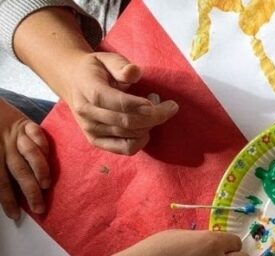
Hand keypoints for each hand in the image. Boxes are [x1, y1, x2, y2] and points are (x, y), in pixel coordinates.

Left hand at [0, 99, 49, 218]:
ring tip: (46, 184)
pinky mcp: (26, 123)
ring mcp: (16, 134)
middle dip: (30, 191)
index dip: (7, 199)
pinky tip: (48, 156)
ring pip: (31, 153)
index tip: (14, 215)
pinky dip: (44, 145)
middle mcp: (5, 146)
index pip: (0, 181)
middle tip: (39, 207)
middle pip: (18, 171)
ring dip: (40, 169)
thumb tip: (2, 188)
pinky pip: (38, 134)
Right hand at [63, 52, 177, 154]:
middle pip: (126, 121)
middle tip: (170, 105)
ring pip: (130, 135)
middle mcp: (86, 112)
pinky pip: (126, 148)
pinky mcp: (96, 141)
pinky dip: (142, 140)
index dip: (136, 104)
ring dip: (150, 124)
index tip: (156, 100)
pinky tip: (147, 127)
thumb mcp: (106, 59)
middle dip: (155, 116)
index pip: (113, 101)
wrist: (74, 82)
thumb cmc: (96, 70)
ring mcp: (90, 129)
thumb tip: (134, 72)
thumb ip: (120, 65)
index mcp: (86, 89)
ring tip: (154, 109)